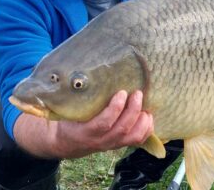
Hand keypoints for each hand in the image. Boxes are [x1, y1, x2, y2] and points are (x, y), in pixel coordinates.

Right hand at [14, 90, 153, 158]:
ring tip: (145, 105)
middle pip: (122, 129)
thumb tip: (74, 68)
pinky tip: (147, 115)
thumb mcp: (66, 109)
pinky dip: (146, 128)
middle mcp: (100, 141)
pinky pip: (138, 140)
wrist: (68, 142)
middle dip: (133, 110)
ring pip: (133, 137)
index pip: (103, 124)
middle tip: (137, 93)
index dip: (115, 109)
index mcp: (85, 132)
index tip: (121, 93)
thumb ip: (72, 95)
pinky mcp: (120, 144)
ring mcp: (111, 144)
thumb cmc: (69, 119)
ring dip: (142, 121)